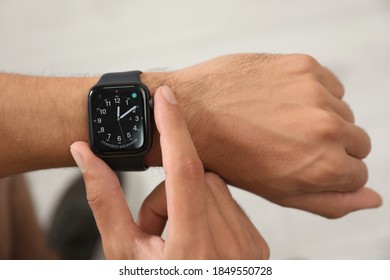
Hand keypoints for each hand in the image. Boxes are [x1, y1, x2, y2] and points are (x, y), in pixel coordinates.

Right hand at [70, 86, 268, 258]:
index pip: (185, 171)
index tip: (164, 97)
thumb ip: (104, 201)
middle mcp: (231, 249)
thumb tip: (84, 155)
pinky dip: (209, 211)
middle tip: (155, 228)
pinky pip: (231, 205)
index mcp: (194, 250)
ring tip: (176, 238)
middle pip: (198, 179)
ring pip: (217, 188)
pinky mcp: (257, 247)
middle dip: (169, 193)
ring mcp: (249, 249)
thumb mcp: (122, 253)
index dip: (173, 127)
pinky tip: (198, 241)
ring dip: (190, 201)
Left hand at [166, 53, 381, 217]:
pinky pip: (329, 85)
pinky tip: (281, 101)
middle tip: (293, 144)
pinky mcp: (303, 66)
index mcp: (325, 166)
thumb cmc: (230, 158)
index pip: (358, 173)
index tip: (307, 164)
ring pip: (343, 111)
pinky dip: (312, 94)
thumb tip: (373, 199)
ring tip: (282, 122)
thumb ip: (330, 201)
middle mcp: (327, 128)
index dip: (332, 172)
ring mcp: (316, 93)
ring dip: (321, 118)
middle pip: (358, 141)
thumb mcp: (279, 193)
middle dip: (332, 147)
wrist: (193, 113)